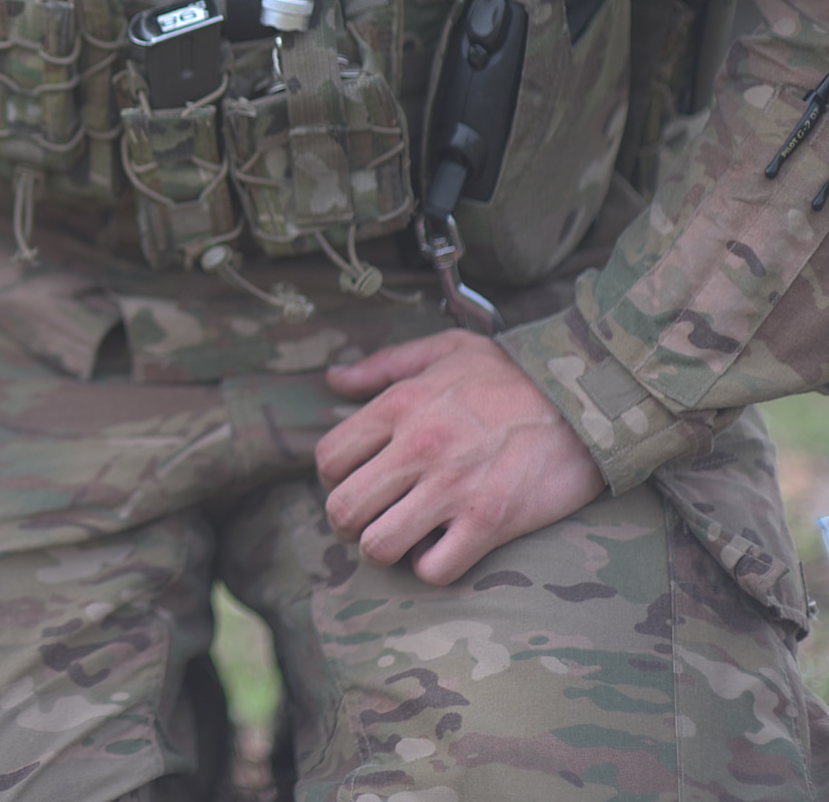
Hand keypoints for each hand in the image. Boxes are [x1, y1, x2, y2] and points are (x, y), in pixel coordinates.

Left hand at [315, 330, 606, 586]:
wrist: (589, 401)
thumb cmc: (514, 373)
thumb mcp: (447, 349)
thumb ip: (384, 364)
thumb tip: (334, 380)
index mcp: (400, 405)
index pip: (328, 459)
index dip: (334, 478)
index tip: (358, 480)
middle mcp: (417, 448)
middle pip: (342, 510)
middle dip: (348, 523)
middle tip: (372, 518)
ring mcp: (452, 488)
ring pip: (377, 546)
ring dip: (383, 549)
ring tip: (402, 537)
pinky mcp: (490, 521)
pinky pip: (433, 569)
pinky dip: (431, 567)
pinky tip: (443, 548)